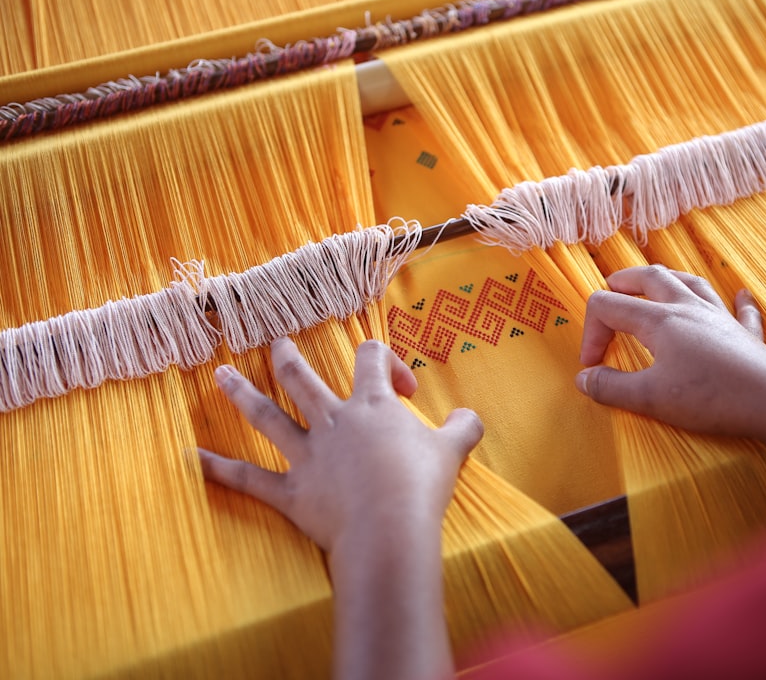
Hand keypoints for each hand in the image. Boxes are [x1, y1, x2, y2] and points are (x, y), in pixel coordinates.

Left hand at [199, 338, 482, 679]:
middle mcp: (335, 421)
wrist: (390, 528)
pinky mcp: (291, 491)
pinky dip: (218, 468)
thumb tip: (469, 418)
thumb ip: (464, 427)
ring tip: (220, 375)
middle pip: (305, 378)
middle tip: (275, 343)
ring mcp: (308, 454)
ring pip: (268, 416)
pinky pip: (248, 478)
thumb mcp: (454, 450)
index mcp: (374, 405)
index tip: (403, 389)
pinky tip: (191, 457)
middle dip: (288, 358)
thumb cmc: (422, 485)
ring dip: (242, 394)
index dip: (385, 361)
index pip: (372, 359)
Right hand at [576, 265, 765, 481]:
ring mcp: (719, 317)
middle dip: (624, 282)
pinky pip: (740, 308)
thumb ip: (611, 387)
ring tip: (655, 285)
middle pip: (650, 277)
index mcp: (659, 320)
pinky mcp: (745, 334)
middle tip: (610, 292)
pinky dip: (735, 300)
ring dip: (668, 280)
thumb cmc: (710, 397)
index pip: (608, 306)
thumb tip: (585, 379)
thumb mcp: (650, 398)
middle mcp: (688, 308)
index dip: (591, 333)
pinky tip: (740, 296)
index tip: (593, 366)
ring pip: (690, 282)